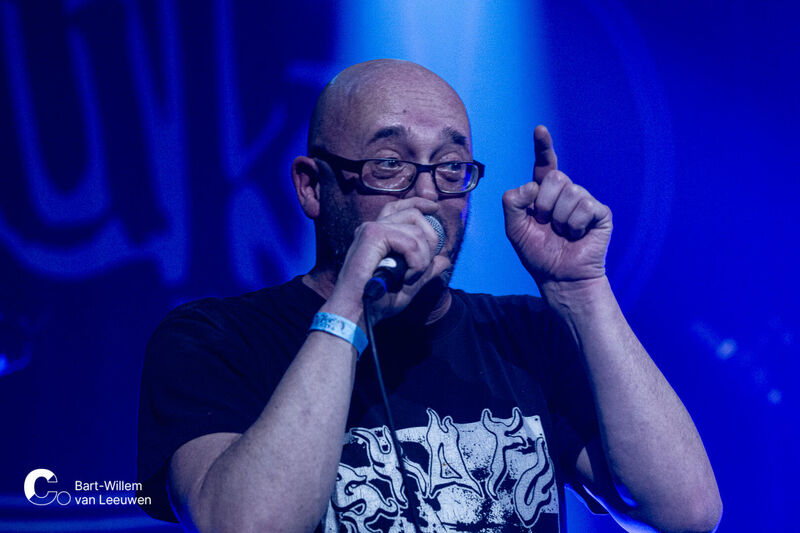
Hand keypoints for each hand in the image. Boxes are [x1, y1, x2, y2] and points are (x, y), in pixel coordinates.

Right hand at [326, 198, 451, 324]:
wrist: (357, 313)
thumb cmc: (376, 302)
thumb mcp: (409, 286)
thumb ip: (426, 270)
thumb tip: (444, 260)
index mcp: (377, 235)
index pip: (399, 207)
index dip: (419, 203)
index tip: (435, 209)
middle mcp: (373, 228)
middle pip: (414, 214)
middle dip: (430, 239)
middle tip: (423, 267)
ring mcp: (371, 229)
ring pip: (416, 229)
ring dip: (423, 257)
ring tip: (412, 276)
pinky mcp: (373, 235)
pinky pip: (410, 242)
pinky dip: (416, 261)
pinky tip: (408, 276)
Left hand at [502, 125, 611, 287]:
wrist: (560, 277)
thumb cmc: (538, 254)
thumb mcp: (515, 229)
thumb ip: (512, 204)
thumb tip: (530, 186)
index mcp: (544, 193)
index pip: (544, 165)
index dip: (543, 147)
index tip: (540, 130)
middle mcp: (565, 193)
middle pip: (555, 178)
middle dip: (544, 204)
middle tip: (546, 224)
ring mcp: (584, 201)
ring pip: (570, 192)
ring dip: (559, 218)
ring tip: (562, 233)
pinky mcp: (600, 213)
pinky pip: (585, 207)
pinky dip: (575, 225)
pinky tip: (576, 235)